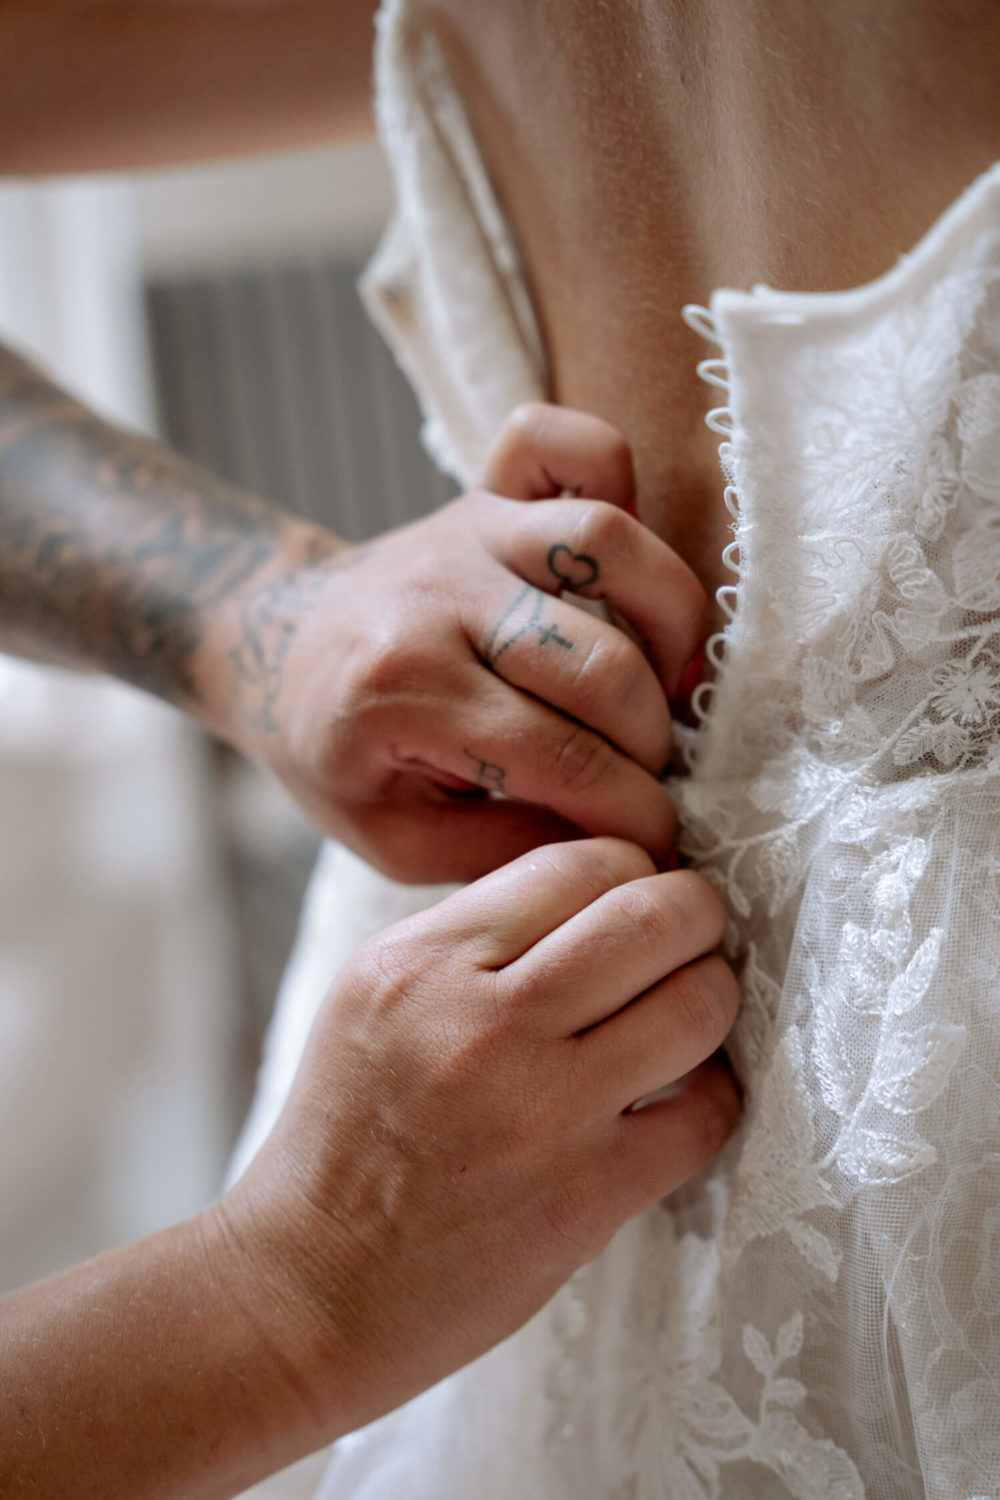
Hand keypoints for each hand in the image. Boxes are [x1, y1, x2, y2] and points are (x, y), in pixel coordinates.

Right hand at [218, 837, 739, 1439]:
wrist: (310, 1285)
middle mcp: (485, 1024)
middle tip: (696, 928)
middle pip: (651, 918)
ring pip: (695, 1005)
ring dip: (714, 995)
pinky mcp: (587, 1194)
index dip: (631, 868)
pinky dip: (715, 1095)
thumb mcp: (372, 996)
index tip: (640, 891)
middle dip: (695, 911)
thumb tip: (593, 892)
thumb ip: (472, 936)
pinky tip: (688, 1095)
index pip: (576, 865)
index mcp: (425, 963)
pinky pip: (706, 1114)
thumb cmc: (345, 1134)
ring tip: (697, 1004)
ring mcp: (542, 1110)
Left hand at [223, 404, 706, 881]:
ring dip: (667, 621)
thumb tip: (619, 844)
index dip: (633, 813)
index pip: (561, 760)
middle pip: (601, 663)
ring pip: (608, 540)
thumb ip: (506, 849)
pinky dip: (613, 474)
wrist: (274, 649)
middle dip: (651, 744)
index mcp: (405, 693)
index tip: (657, 845)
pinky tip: (622, 564)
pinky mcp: (484, 493)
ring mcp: (466, 532)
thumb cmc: (335, 753)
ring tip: (661, 680)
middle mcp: (439, 598)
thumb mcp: (394, 839)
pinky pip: (565, 444)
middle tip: (646, 775)